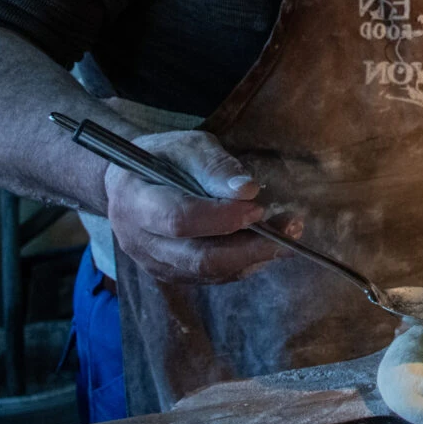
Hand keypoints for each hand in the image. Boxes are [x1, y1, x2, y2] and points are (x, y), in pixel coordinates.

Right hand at [105, 130, 298, 283]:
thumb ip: (214, 167)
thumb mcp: (187, 146)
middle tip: (290, 228)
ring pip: (208, 272)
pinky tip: (269, 245)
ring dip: (255, 256)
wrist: (132, 183)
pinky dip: (244, 263)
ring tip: (289, 233)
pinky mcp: (172, 274)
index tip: (258, 206)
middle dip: (250, 247)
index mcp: (135, 201)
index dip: (222, 217)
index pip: (178, 220)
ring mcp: (154, 263)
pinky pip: (211, 277)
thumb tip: (247, 190)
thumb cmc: (163, 158)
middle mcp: (139, 241)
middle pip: (198, 257)